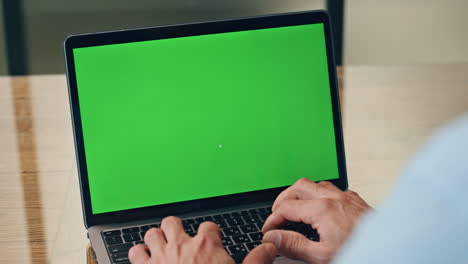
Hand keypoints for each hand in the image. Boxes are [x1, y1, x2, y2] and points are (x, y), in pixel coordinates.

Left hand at [129, 216, 277, 263]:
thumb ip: (256, 261)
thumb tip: (270, 248)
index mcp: (206, 246)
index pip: (208, 227)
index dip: (210, 233)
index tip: (211, 240)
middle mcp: (181, 245)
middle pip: (173, 222)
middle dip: (176, 229)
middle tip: (180, 240)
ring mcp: (160, 255)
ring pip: (153, 233)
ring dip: (156, 239)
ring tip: (161, 248)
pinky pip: (135, 251)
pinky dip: (139, 254)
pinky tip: (145, 261)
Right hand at [262, 178, 370, 263]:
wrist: (392, 252)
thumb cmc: (362, 252)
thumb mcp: (322, 256)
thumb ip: (294, 245)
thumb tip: (273, 237)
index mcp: (323, 209)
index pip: (286, 208)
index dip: (272, 220)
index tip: (268, 231)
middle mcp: (334, 198)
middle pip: (298, 187)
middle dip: (283, 199)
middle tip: (276, 213)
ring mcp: (347, 197)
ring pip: (316, 184)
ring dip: (301, 194)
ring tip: (295, 207)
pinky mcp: (357, 201)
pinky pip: (334, 189)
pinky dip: (320, 195)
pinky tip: (321, 206)